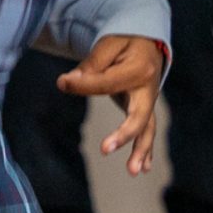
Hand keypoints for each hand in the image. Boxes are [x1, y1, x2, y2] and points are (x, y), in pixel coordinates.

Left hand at [57, 34, 162, 175]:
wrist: (149, 41)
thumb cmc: (125, 41)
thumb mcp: (109, 43)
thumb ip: (92, 63)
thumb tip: (71, 81)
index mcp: (139, 69)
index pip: (108, 83)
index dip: (84, 84)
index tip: (62, 82)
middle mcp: (149, 89)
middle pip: (139, 116)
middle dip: (124, 135)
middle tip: (104, 150)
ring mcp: (149, 101)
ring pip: (146, 128)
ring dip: (140, 151)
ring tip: (133, 172)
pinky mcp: (144, 108)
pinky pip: (146, 130)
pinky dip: (145, 149)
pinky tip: (142, 168)